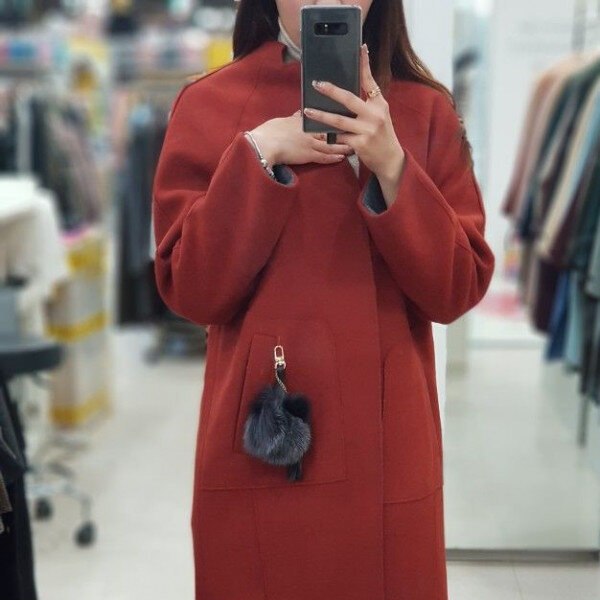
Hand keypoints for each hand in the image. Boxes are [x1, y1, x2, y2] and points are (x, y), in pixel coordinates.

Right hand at [249, 111, 353, 166]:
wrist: (264, 144)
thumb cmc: (270, 131)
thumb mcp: (284, 121)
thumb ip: (294, 118)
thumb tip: (300, 114)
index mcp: (304, 120)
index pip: (323, 118)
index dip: (335, 119)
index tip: (346, 117)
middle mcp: (310, 130)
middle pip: (332, 131)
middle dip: (345, 132)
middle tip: (357, 132)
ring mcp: (311, 143)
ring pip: (331, 144)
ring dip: (343, 146)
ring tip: (354, 146)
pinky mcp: (308, 155)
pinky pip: (324, 157)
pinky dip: (333, 157)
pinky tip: (341, 158)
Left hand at [303, 43, 404, 186]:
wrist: (390, 159)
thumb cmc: (382, 136)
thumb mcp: (379, 116)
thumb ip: (367, 104)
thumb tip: (345, 93)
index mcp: (380, 104)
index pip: (370, 81)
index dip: (364, 64)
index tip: (360, 48)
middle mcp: (375, 115)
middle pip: (349, 99)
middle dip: (331, 90)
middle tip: (317, 84)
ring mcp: (367, 130)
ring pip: (338, 120)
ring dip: (321, 115)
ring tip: (308, 110)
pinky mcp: (360, 144)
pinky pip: (339, 138)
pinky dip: (328, 136)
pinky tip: (318, 132)